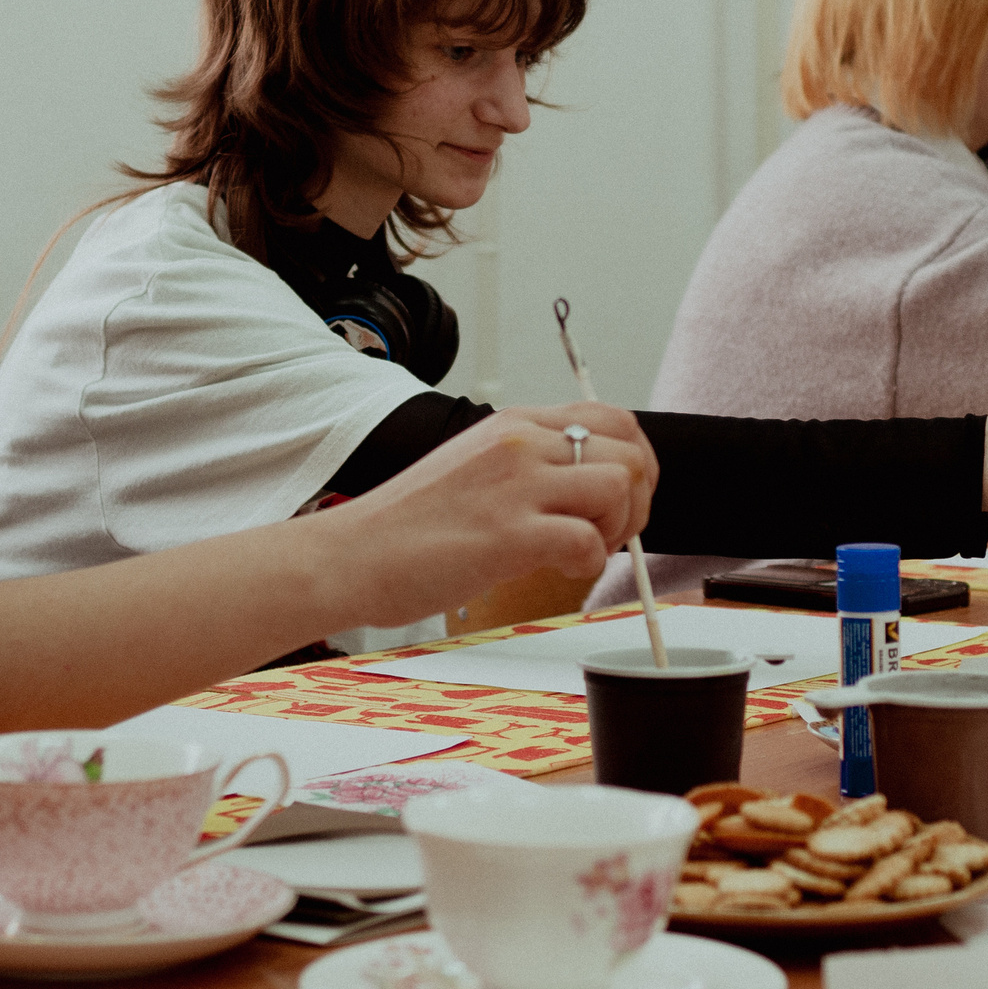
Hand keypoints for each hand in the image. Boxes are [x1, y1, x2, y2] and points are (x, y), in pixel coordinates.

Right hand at [324, 405, 656, 626]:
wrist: (351, 555)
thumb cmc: (406, 525)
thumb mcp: (474, 467)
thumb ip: (528, 466)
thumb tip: (587, 488)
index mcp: (513, 424)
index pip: (614, 418)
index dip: (637, 460)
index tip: (622, 498)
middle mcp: (520, 443)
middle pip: (630, 452)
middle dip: (636, 501)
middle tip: (607, 534)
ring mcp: (516, 485)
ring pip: (620, 487)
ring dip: (616, 529)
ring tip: (579, 551)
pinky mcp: (510, 533)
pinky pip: (589, 541)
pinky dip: (587, 564)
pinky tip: (556, 570)